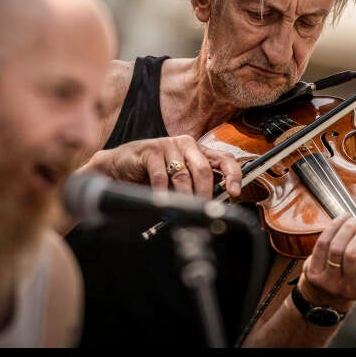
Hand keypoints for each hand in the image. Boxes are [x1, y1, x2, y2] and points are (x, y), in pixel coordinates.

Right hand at [86, 136, 241, 197]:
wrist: (120, 166)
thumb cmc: (153, 174)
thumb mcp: (179, 179)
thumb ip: (196, 186)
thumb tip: (215, 204)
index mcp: (198, 150)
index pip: (224, 159)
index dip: (233, 175)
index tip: (235, 193)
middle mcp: (186, 144)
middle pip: (204, 170)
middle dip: (205, 194)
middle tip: (202, 211)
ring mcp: (168, 145)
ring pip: (183, 175)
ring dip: (184, 198)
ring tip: (182, 212)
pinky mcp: (150, 151)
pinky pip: (161, 176)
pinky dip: (163, 193)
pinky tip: (162, 202)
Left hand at [298, 215, 355, 309]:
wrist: (327, 294)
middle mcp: (347, 288)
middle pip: (352, 255)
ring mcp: (328, 281)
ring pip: (336, 247)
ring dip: (347, 228)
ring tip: (355, 221)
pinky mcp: (313, 271)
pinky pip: (323, 243)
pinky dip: (334, 227)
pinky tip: (342, 218)